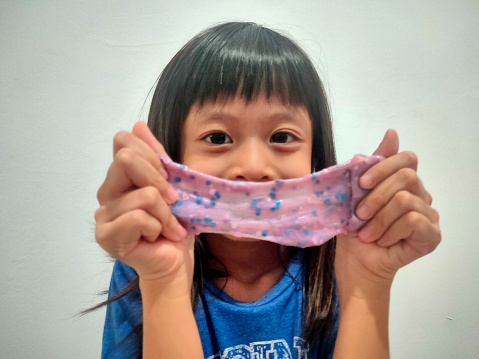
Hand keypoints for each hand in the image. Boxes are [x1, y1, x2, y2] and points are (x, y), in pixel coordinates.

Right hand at [95, 121, 194, 287]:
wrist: (175, 260)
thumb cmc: (174, 225)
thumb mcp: (172, 185)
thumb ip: (156, 156)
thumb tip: (139, 125)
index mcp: (119, 177)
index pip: (124, 142)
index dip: (152, 156)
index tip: (169, 178)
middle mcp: (106, 191)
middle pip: (126, 160)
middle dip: (160, 181)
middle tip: (173, 202)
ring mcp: (103, 214)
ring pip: (144, 194)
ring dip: (166, 214)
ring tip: (169, 227)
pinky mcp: (106, 235)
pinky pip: (139, 217)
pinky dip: (158, 227)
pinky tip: (157, 237)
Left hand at [335, 129, 440, 294]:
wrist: (355, 261)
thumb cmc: (353, 228)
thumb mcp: (355, 193)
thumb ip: (373, 165)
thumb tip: (392, 132)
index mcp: (402, 182)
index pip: (406, 159)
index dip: (383, 167)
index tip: (361, 184)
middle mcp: (420, 195)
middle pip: (407, 177)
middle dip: (376, 196)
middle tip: (359, 214)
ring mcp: (429, 215)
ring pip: (406, 200)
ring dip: (379, 219)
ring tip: (368, 234)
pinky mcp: (432, 235)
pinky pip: (413, 221)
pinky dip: (390, 231)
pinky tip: (382, 241)